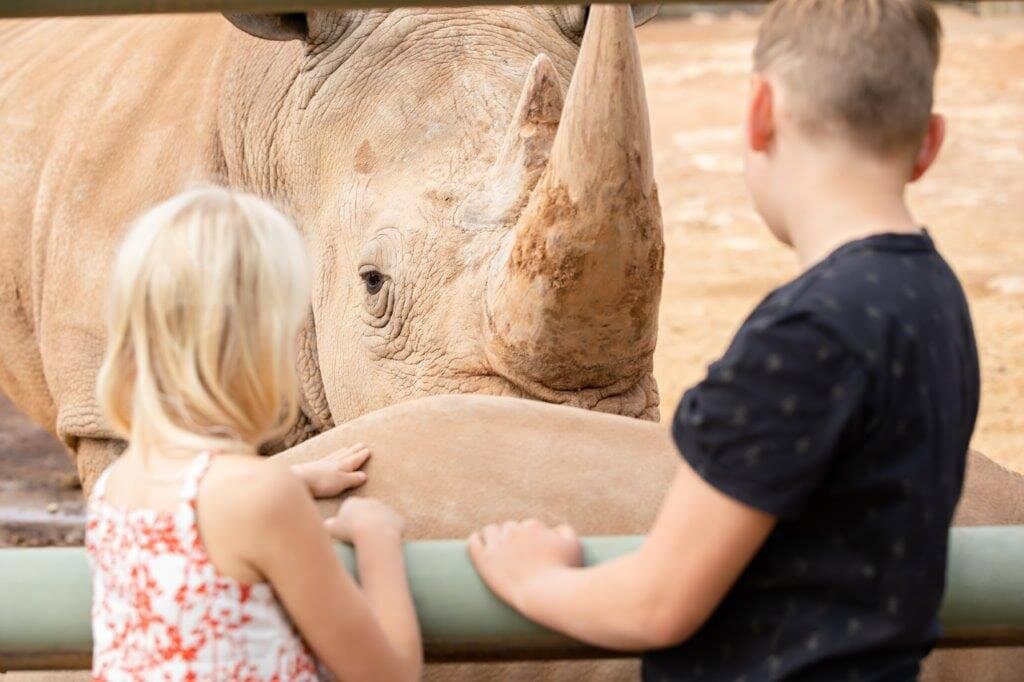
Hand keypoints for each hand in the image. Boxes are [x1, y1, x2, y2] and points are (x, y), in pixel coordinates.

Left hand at [291, 443, 370, 497]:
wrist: (300, 478)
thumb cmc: (323, 482)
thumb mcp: (342, 482)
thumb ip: (354, 478)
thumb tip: (364, 475)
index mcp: (344, 465)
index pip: (355, 459)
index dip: (362, 455)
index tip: (368, 450)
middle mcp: (335, 462)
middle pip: (347, 455)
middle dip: (355, 450)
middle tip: (361, 444)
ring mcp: (324, 463)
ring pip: (337, 455)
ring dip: (344, 451)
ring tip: (348, 448)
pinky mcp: (315, 466)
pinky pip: (327, 458)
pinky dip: (332, 455)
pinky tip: (331, 456)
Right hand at [325, 496, 404, 544]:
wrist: (375, 533)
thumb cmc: (350, 532)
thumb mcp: (331, 529)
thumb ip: (328, 525)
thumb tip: (327, 525)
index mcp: (353, 502)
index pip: (349, 508)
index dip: (347, 520)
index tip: (347, 531)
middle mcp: (370, 501)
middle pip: (365, 511)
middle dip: (364, 521)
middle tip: (360, 536)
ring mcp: (385, 508)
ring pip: (381, 518)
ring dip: (378, 527)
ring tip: (373, 541)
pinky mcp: (397, 518)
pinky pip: (393, 526)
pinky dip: (390, 534)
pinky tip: (385, 542)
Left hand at [468, 520, 582, 608]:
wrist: (546, 595)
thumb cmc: (563, 572)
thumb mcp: (574, 547)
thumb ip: (566, 531)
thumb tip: (556, 529)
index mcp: (532, 526)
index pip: (528, 527)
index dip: (531, 538)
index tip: (532, 550)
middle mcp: (513, 532)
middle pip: (510, 527)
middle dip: (513, 537)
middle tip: (515, 553)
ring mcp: (497, 545)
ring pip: (491, 531)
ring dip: (494, 536)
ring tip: (496, 548)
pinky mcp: (484, 561)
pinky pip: (474, 542)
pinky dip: (476, 540)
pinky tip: (477, 541)